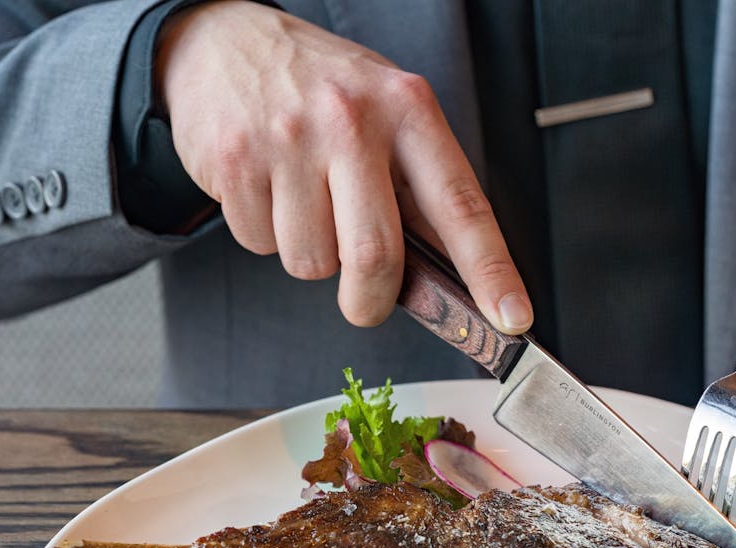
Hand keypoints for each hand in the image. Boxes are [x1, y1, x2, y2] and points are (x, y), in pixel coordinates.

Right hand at [154, 1, 531, 331]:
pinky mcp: (235, 162)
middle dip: (371, 299)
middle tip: (367, 300)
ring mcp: (289, 140)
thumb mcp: (389, 114)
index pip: (461, 206)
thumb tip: (455, 275)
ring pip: (311, 263)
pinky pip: (260, 245)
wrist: (224, 41)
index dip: (490, 271)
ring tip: (305, 206)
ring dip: (312, 258)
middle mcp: (350, 120)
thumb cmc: (323, 88)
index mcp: (407, 109)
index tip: (512, 317)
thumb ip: (421, 189)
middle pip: (375, 256)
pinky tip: (269, 192)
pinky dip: (267, 237)